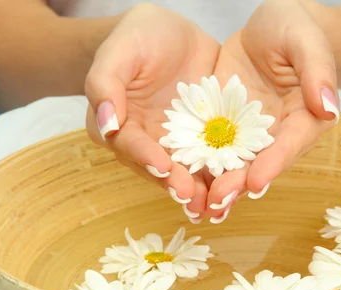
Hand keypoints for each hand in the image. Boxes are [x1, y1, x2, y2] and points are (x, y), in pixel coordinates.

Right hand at [85, 3, 219, 221]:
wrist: (173, 33)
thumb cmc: (139, 36)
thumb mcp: (120, 51)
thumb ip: (105, 84)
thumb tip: (105, 124)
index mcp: (118, 125)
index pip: (130, 145)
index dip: (146, 157)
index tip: (163, 167)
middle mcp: (145, 141)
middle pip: (159, 167)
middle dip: (175, 183)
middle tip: (191, 197)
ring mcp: (175, 144)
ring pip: (186, 171)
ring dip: (199, 190)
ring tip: (214, 205)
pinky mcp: (201, 140)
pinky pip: (211, 158)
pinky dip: (222, 174)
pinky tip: (234, 187)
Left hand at [206, 0, 338, 220]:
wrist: (269, 27)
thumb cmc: (294, 28)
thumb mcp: (306, 41)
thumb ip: (317, 71)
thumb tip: (329, 107)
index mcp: (306, 118)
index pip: (290, 144)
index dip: (274, 164)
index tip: (256, 182)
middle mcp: (279, 133)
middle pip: (260, 163)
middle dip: (238, 184)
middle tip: (217, 202)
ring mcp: (251, 133)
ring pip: (235, 163)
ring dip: (218, 185)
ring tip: (199, 205)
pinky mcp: (226, 126)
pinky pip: (213, 147)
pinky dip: (200, 165)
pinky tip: (181, 180)